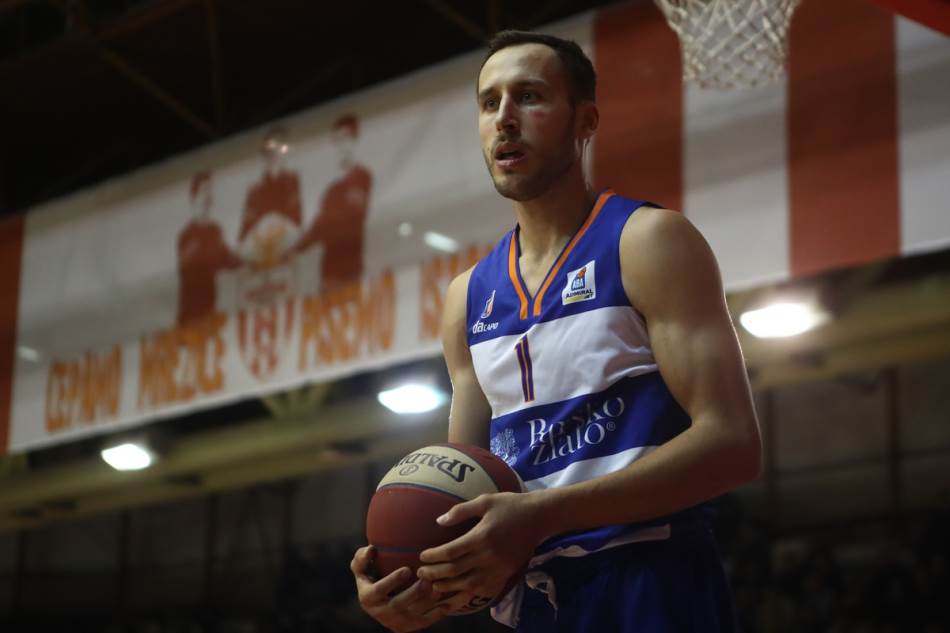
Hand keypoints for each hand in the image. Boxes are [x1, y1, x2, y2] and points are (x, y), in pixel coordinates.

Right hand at [351, 545, 448, 631]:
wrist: (380, 602)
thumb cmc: (372, 577)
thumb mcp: (361, 569)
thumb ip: (361, 558)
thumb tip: (371, 549)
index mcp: (368, 598)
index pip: (378, 591)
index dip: (392, 581)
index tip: (406, 569)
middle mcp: (381, 613)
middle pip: (398, 605)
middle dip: (413, 594)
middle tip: (427, 581)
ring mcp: (396, 622)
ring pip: (414, 616)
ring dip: (428, 603)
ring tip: (439, 589)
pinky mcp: (410, 627)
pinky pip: (425, 621)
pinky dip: (436, 613)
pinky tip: (447, 602)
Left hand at [416, 491, 547, 599]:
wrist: (539, 517)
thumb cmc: (510, 505)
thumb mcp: (485, 501)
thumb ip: (461, 511)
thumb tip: (439, 521)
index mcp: (482, 536)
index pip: (451, 552)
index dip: (433, 556)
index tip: (422, 556)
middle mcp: (489, 556)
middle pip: (455, 571)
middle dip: (435, 573)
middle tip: (421, 573)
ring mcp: (498, 568)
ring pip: (468, 584)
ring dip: (448, 586)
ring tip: (434, 584)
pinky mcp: (506, 574)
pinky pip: (484, 589)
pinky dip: (468, 592)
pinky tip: (458, 590)